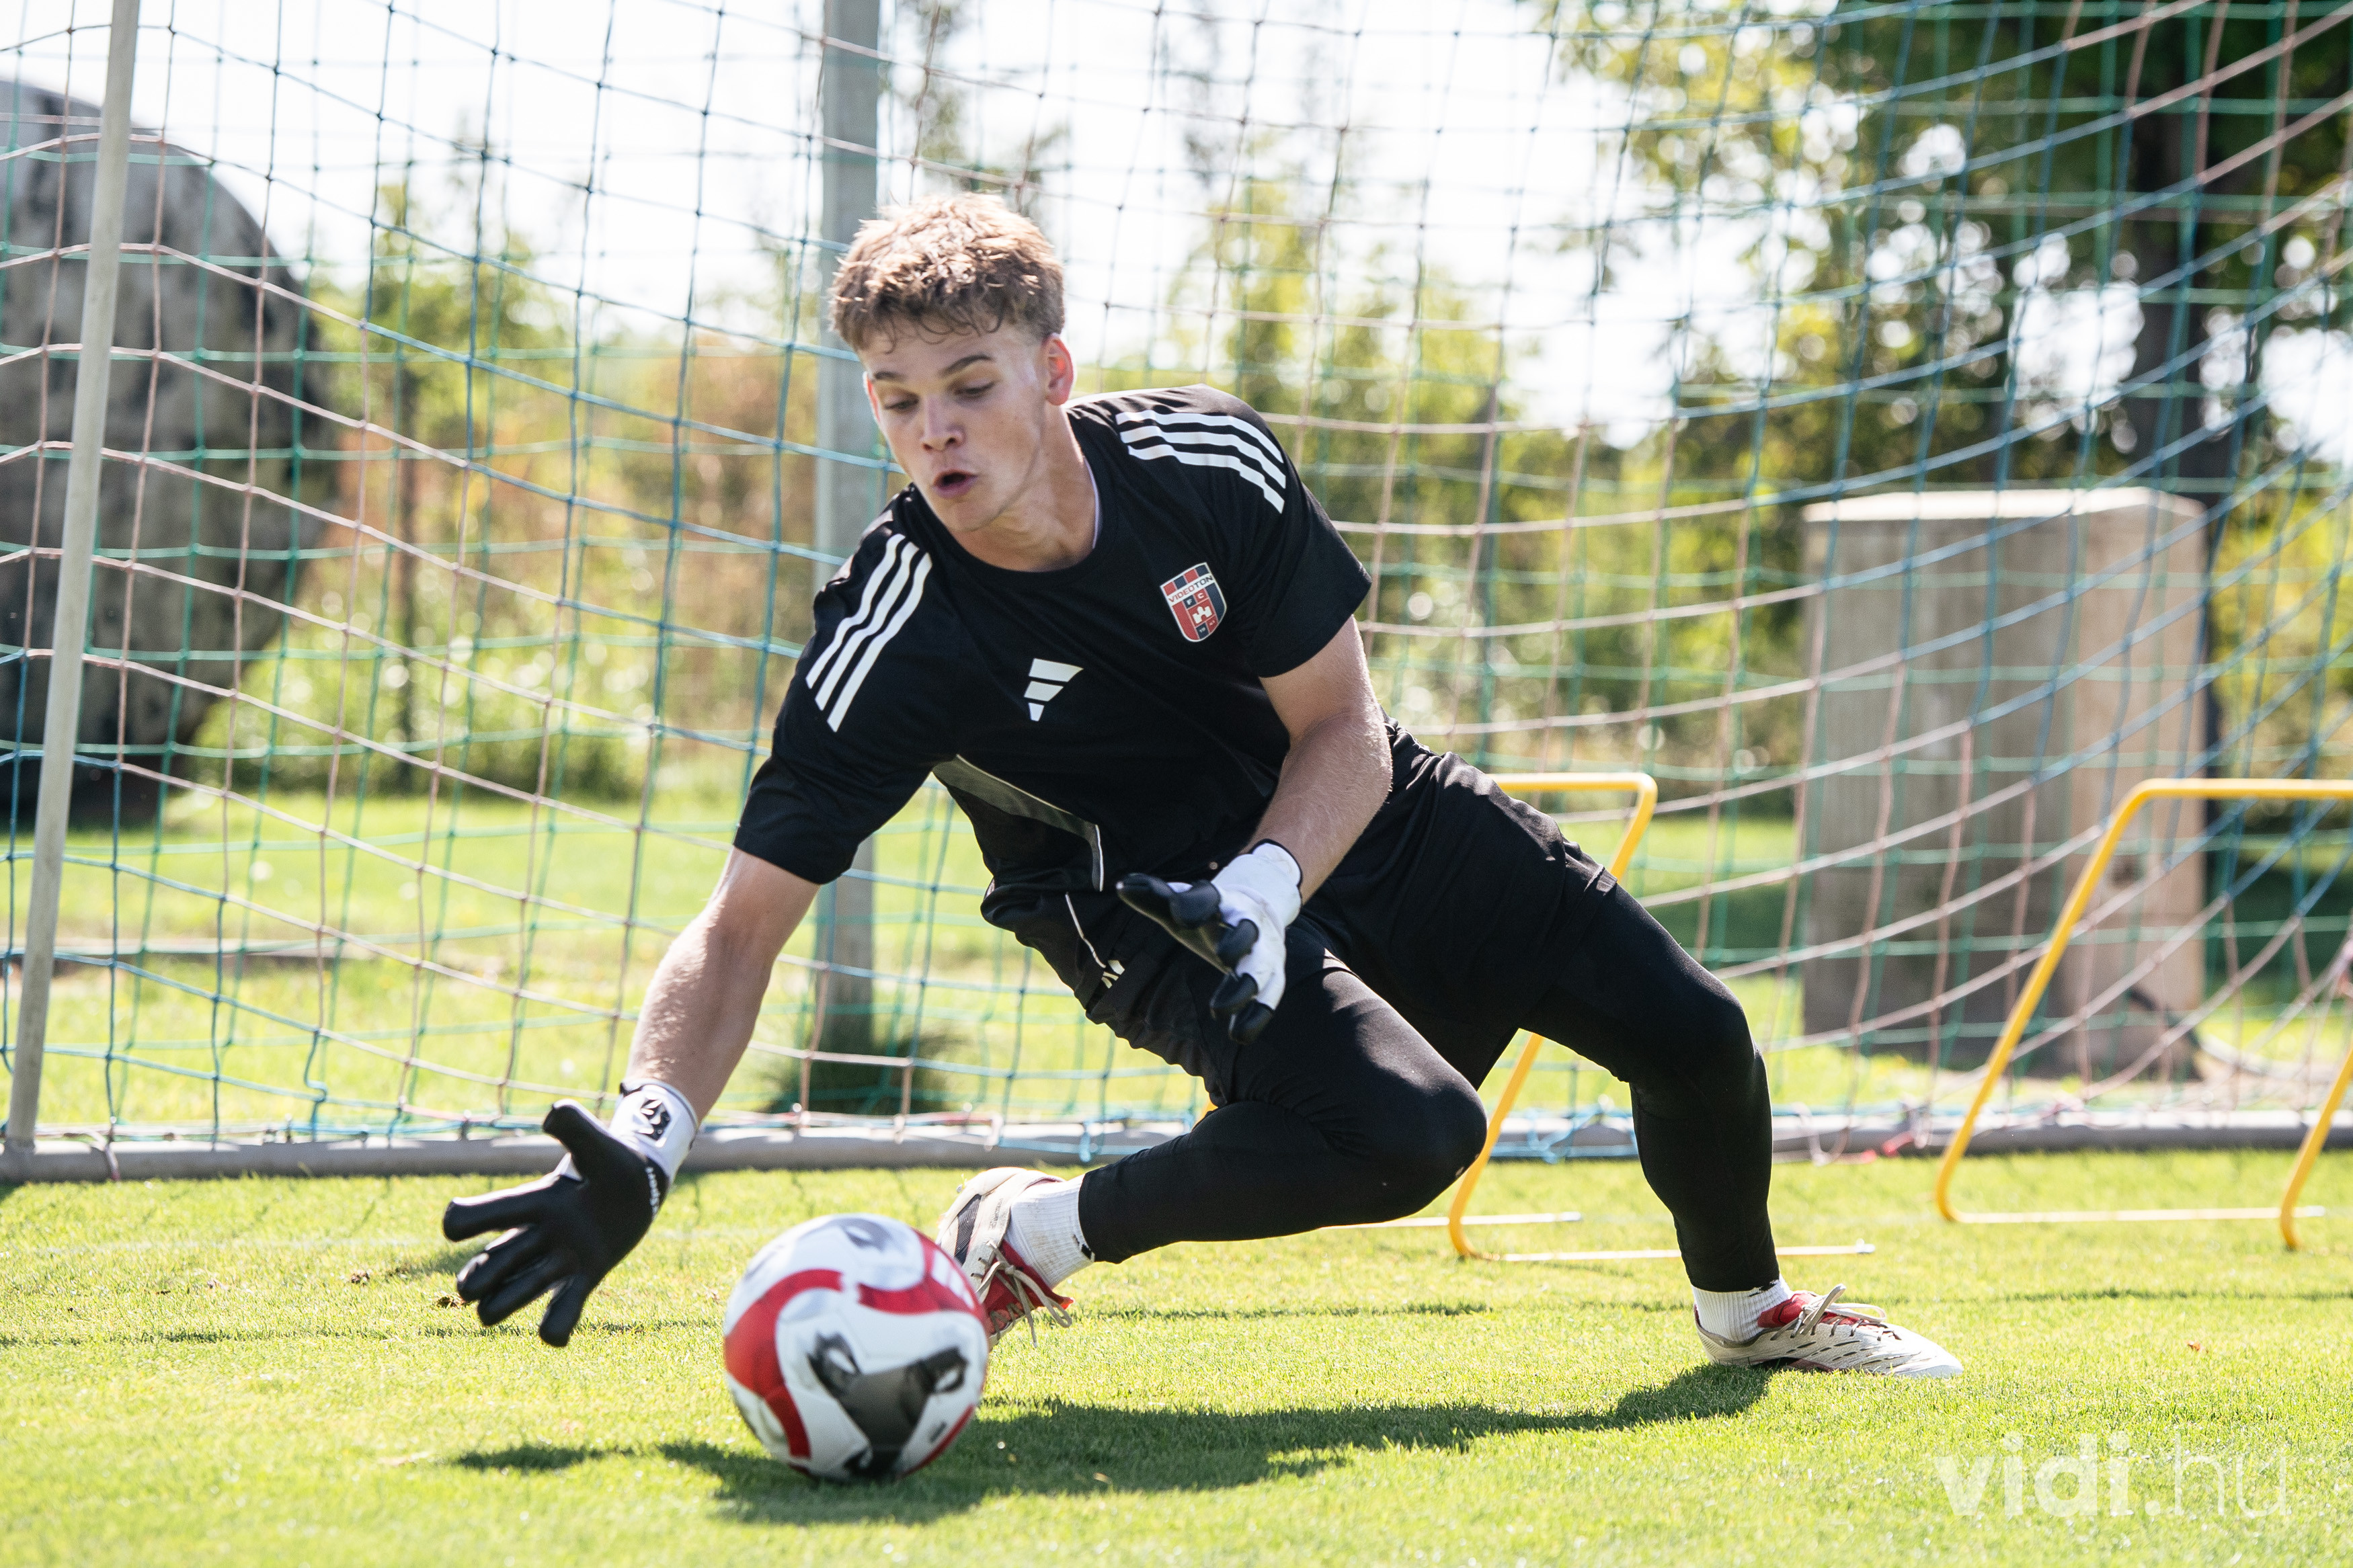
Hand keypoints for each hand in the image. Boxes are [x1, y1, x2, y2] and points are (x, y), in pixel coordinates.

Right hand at [442, 1101, 665, 1346]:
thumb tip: (550, 1115)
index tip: (453, 1224)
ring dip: (501, 1304)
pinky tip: (552, 1336)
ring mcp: (559, 1259)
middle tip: (468, 1289)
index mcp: (534, 1202)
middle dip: (477, 1277)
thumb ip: (574, 1125)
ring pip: (517, 1291)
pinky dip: (556, 1325)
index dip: (464, 1219)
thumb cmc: (612, 1160)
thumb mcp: (596, 1141)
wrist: (640, 1183)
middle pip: (493, 1263)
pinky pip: (565, 1307)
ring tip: (488, 1313)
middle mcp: (537, 1235)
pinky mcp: (585, 1276)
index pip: (489, 1213)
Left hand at [1117, 842, 1300, 1043]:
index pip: (1211, 897)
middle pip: (1248, 931)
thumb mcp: (1182, 905)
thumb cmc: (1209, 914)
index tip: (1177, 912)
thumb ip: (1154, 897)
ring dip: (1245, 989)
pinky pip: (1270, 999)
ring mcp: (1263, 952)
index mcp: (1222, 903)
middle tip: (1222, 955)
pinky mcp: (1271, 977)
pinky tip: (1239, 1034)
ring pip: (1262, 969)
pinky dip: (1257, 1017)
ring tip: (1217, 1009)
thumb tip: (1121, 886)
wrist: (1259, 910)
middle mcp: (1248, 924)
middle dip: (1238, 941)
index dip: (1196, 902)